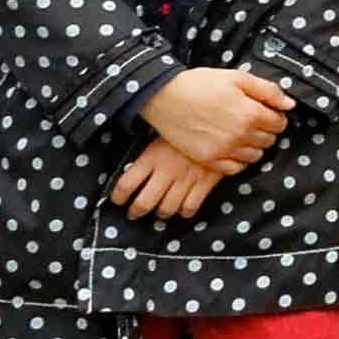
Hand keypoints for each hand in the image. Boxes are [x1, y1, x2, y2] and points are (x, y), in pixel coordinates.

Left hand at [109, 140, 228, 221]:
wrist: (221, 124)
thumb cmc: (188, 128)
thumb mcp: (163, 134)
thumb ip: (148, 154)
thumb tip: (131, 169)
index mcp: (152, 157)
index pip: (126, 184)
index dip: (118, 197)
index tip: (117, 200)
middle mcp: (166, 171)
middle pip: (143, 203)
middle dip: (136, 212)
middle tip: (134, 213)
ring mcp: (186, 179)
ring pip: (166, 209)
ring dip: (161, 213)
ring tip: (159, 211)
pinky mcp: (204, 183)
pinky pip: (190, 207)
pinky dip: (184, 212)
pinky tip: (182, 207)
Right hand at [140, 68, 292, 168]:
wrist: (165, 96)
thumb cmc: (201, 84)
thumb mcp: (238, 78)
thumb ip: (268, 91)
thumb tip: (290, 105)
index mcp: (251, 114)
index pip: (279, 124)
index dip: (276, 116)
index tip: (266, 112)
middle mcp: (241, 135)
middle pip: (269, 141)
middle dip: (266, 131)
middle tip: (252, 121)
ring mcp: (224, 150)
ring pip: (255, 156)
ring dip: (253, 146)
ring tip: (241, 133)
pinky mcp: (208, 160)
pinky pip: (235, 169)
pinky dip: (238, 160)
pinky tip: (231, 147)